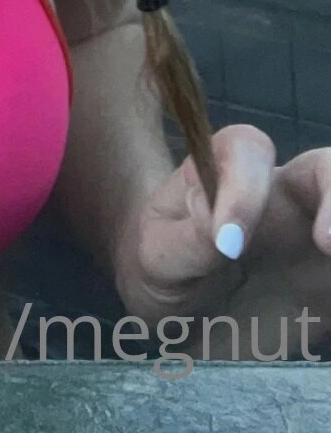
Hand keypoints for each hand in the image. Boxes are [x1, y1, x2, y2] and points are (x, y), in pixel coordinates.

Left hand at [116, 124, 330, 355]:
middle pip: (325, 167)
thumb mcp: (158, 258)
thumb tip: (221, 228)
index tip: (228, 244)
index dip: (245, 188)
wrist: (186, 320)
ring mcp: (315, 231)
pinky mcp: (329, 277)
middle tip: (327, 244)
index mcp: (227, 171)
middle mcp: (282, 193)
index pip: (247, 150)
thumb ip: (187, 240)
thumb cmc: (165, 271)